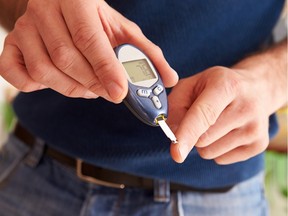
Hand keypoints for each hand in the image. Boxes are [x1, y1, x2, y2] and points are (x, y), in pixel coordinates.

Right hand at [0, 0, 177, 101]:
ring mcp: (24, 29)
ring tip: (90, 88)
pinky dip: (36, 87)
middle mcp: (45, 11)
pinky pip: (16, 75)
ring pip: (44, 71)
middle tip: (110, 92)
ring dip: (72, 88)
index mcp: (76, 0)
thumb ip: (146, 53)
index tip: (120, 94)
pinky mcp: (11, 45)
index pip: (89, 38)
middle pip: (66, 59)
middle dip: (92, 83)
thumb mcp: (122, 30)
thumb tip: (168, 79)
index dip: (105, 69)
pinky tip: (59, 82)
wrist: (61, 6)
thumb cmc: (94, 19)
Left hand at [167, 66, 271, 163]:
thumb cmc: (217, 86)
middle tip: (203, 115)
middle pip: (202, 139)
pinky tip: (227, 131)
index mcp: (227, 86)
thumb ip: (175, 105)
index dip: (187, 134)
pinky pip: (220, 159)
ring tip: (217, 122)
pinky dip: (216, 148)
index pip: (204, 115)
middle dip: (192, 133)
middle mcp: (246, 107)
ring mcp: (255, 128)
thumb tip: (172, 134)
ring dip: (203, 142)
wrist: (257, 88)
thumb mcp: (192, 84)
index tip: (177, 153)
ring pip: (209, 152)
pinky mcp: (259, 145)